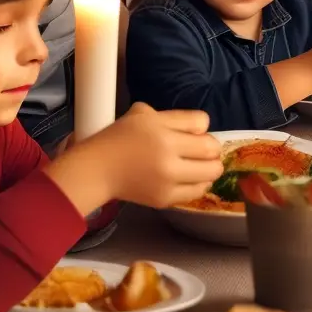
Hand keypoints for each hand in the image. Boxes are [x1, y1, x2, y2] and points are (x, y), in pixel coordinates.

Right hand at [45, 103, 223, 213]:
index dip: (201, 126)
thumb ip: (174, 116)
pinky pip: (198, 191)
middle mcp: (167, 155)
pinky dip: (198, 184)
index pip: (202, 122)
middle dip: (211, 148)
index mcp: (161, 130)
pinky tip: (187, 178)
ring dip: (208, 167)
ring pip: (211, 173)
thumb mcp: (142, 113)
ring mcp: (168, 180)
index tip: (193, 131)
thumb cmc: (119, 138)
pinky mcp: (166, 199)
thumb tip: (201, 127)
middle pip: (212, 149)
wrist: (99, 170)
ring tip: (197, 166)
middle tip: (201, 150)